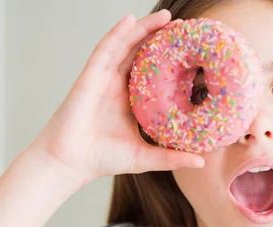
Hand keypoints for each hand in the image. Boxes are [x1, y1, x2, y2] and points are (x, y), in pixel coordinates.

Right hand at [29, 9, 203, 183]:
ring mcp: (103, 79)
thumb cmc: (102, 159)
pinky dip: (117, 33)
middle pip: (141, 55)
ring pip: (126, 46)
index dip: (169, 62)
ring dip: (143, 29)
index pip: (152, 75)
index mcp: (130, 102)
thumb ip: (172, 157)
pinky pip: (105, 49)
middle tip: (183, 28)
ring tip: (165, 17)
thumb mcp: (146, 158)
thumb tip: (202, 162)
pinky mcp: (90, 76)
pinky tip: (130, 20)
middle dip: (160, 39)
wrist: (70, 161)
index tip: (190, 54)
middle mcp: (118, 86)